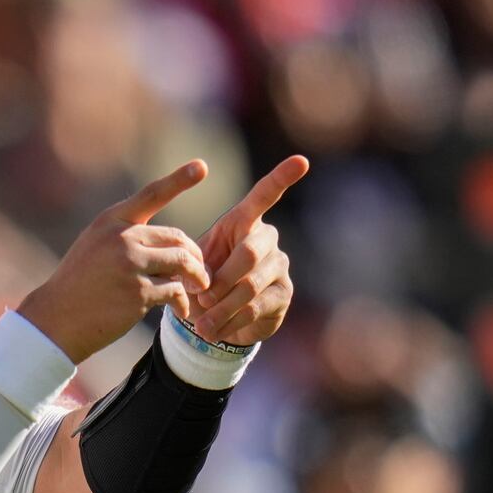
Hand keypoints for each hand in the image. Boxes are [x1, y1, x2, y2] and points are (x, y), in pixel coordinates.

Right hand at [18, 161, 212, 363]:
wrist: (56, 319)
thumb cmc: (79, 284)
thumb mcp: (94, 246)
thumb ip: (126, 237)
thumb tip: (171, 244)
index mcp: (110, 221)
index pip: (151, 194)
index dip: (179, 179)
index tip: (202, 166)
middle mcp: (121, 238)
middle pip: (177, 238)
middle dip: (195, 256)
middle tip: (199, 272)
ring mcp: (130, 264)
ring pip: (182, 263)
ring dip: (196, 277)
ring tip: (197, 288)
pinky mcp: (138, 293)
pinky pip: (175, 291)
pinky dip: (182, 302)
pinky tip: (180, 310)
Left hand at [187, 155, 308, 346]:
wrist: (212, 316)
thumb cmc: (201, 279)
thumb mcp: (190, 266)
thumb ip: (191, 266)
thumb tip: (197, 282)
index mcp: (244, 221)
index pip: (264, 195)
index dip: (282, 178)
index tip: (301, 161)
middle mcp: (267, 239)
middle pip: (248, 254)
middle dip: (220, 279)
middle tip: (200, 298)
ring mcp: (279, 266)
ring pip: (250, 286)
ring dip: (221, 307)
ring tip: (201, 324)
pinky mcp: (283, 294)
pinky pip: (255, 308)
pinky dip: (230, 322)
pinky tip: (214, 331)